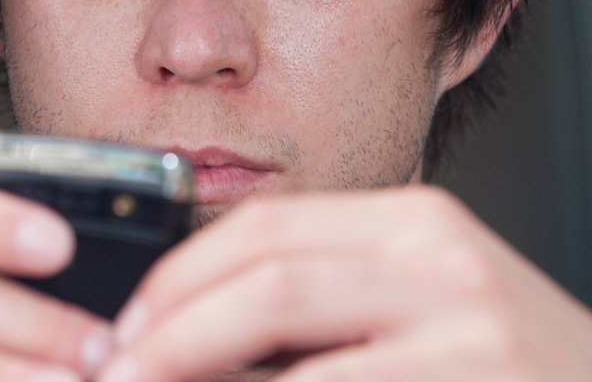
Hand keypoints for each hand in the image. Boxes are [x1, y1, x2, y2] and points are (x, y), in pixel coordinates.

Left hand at [97, 185, 591, 381]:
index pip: (262, 228)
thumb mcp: (431, 317)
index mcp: (415, 225)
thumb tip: (193, 336)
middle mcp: (440, 255)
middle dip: (166, 336)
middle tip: (114, 378)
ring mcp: (467, 321)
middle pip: (261, 275)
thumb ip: (333, 307)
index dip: (176, 282)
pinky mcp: (477, 376)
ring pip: (285, 343)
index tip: (123, 334)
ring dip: (194, 378)